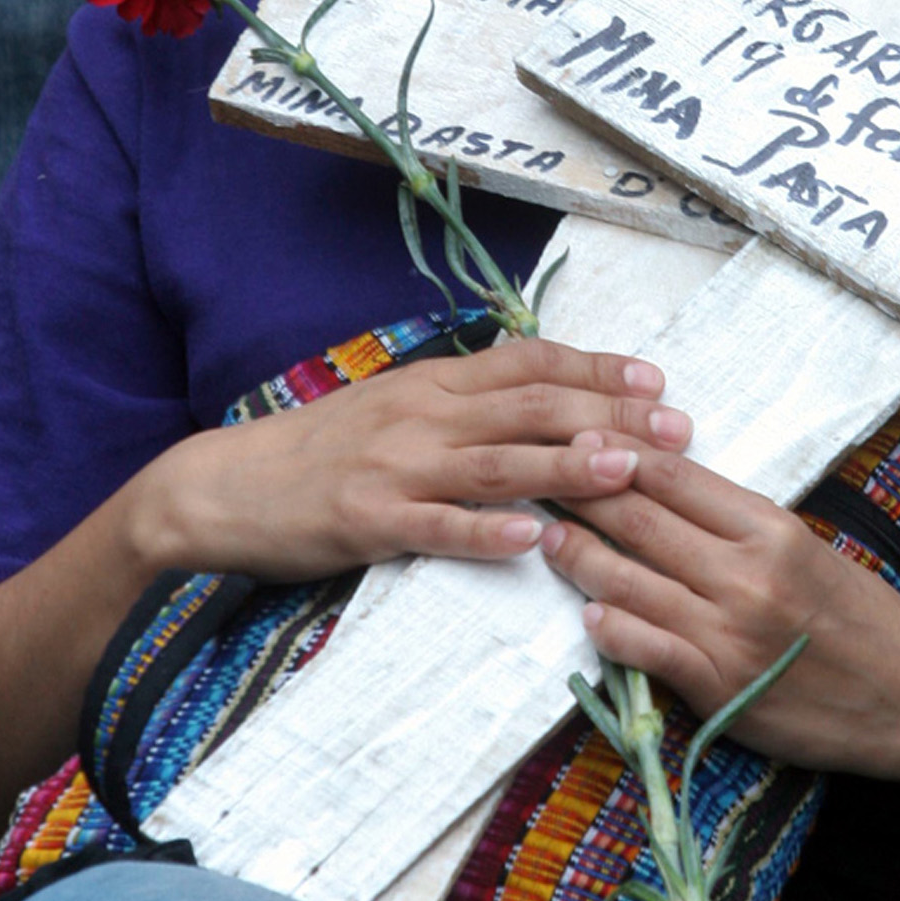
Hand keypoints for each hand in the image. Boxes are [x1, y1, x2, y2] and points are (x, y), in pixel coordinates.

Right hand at [135, 336, 691, 580]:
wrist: (223, 485)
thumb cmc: (318, 451)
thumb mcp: (394, 408)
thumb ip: (460, 402)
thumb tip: (537, 395)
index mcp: (433, 383)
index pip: (529, 362)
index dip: (596, 368)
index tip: (656, 379)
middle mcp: (423, 414)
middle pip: (531, 406)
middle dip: (610, 415)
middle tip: (676, 428)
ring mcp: (396, 467)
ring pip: (497, 461)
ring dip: (567, 463)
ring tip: (627, 468)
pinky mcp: (367, 520)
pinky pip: (436, 525)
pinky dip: (484, 530)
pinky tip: (530, 538)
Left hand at [541, 455, 899, 775]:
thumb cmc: (860, 617)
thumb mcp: (807, 548)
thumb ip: (739, 523)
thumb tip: (666, 488)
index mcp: (770, 528)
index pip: (675, 477)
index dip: (618, 454)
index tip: (578, 438)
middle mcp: (746, 573)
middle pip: (643, 520)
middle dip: (582, 493)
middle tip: (538, 472)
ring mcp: (730, 632)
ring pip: (633, 581)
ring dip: (581, 556)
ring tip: (547, 535)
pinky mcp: (722, 687)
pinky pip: (652, 651)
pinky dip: (614, 630)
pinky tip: (588, 616)